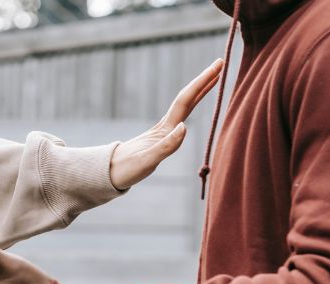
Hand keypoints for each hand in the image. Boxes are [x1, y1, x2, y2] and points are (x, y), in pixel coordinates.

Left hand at [109, 59, 222, 189]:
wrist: (108, 173)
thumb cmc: (126, 169)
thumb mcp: (147, 161)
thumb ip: (166, 146)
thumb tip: (185, 127)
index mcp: (165, 129)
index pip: (186, 100)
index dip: (202, 82)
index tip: (217, 66)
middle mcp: (166, 126)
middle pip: (188, 97)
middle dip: (205, 80)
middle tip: (221, 63)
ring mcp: (164, 130)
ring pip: (186, 104)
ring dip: (201, 90)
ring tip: (215, 77)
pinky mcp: (162, 137)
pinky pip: (183, 115)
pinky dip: (193, 104)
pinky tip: (195, 101)